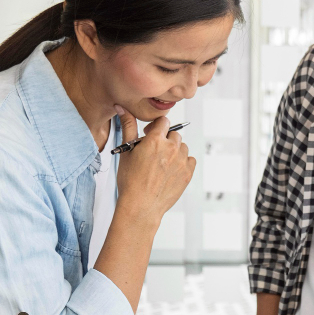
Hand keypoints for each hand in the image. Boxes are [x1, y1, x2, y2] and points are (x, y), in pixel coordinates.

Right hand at [114, 105, 195, 221]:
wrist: (141, 206)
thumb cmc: (130, 181)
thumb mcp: (126, 152)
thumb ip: (128, 128)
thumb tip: (122, 108)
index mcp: (155, 140)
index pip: (163, 121)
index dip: (156, 127)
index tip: (151, 134)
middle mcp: (171, 148)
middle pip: (174, 134)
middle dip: (165, 139)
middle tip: (155, 152)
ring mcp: (181, 161)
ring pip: (182, 147)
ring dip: (175, 151)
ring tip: (162, 163)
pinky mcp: (188, 173)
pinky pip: (190, 159)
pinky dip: (183, 162)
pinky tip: (171, 170)